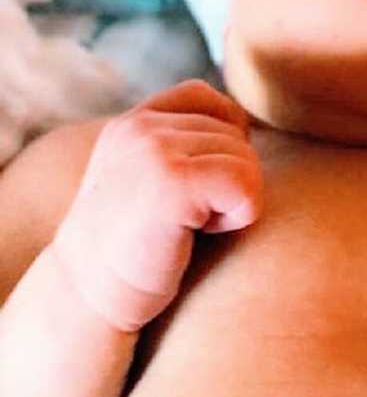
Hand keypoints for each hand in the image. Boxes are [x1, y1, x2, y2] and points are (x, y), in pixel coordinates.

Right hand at [51, 80, 263, 332]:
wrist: (88, 298)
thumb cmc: (132, 249)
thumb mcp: (146, 179)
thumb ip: (182, 145)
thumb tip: (248, 125)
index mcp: (134, 121)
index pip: (208, 97)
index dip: (220, 143)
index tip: (193, 189)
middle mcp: (142, 126)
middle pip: (236, 133)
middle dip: (225, 181)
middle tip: (181, 220)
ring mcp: (154, 150)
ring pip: (247, 159)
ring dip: (230, 203)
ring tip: (184, 227)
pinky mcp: (172, 181)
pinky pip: (246, 184)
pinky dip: (237, 215)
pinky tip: (197, 233)